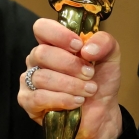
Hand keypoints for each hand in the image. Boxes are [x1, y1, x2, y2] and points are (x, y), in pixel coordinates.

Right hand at [18, 18, 123, 138]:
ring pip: (42, 77)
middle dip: (71, 65)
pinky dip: (62, 99)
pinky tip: (77, 101)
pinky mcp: (28, 102)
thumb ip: (104, 43)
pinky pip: (38, 97)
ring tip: (89, 90)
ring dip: (71, 85)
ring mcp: (30, 80)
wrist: (103, 111)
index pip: (42, 28)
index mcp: (54, 43)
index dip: (59, 35)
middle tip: (90, 74)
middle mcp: (38, 59)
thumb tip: (86, 48)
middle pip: (42, 53)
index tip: (79, 47)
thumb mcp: (110, 56)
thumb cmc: (101, 80)